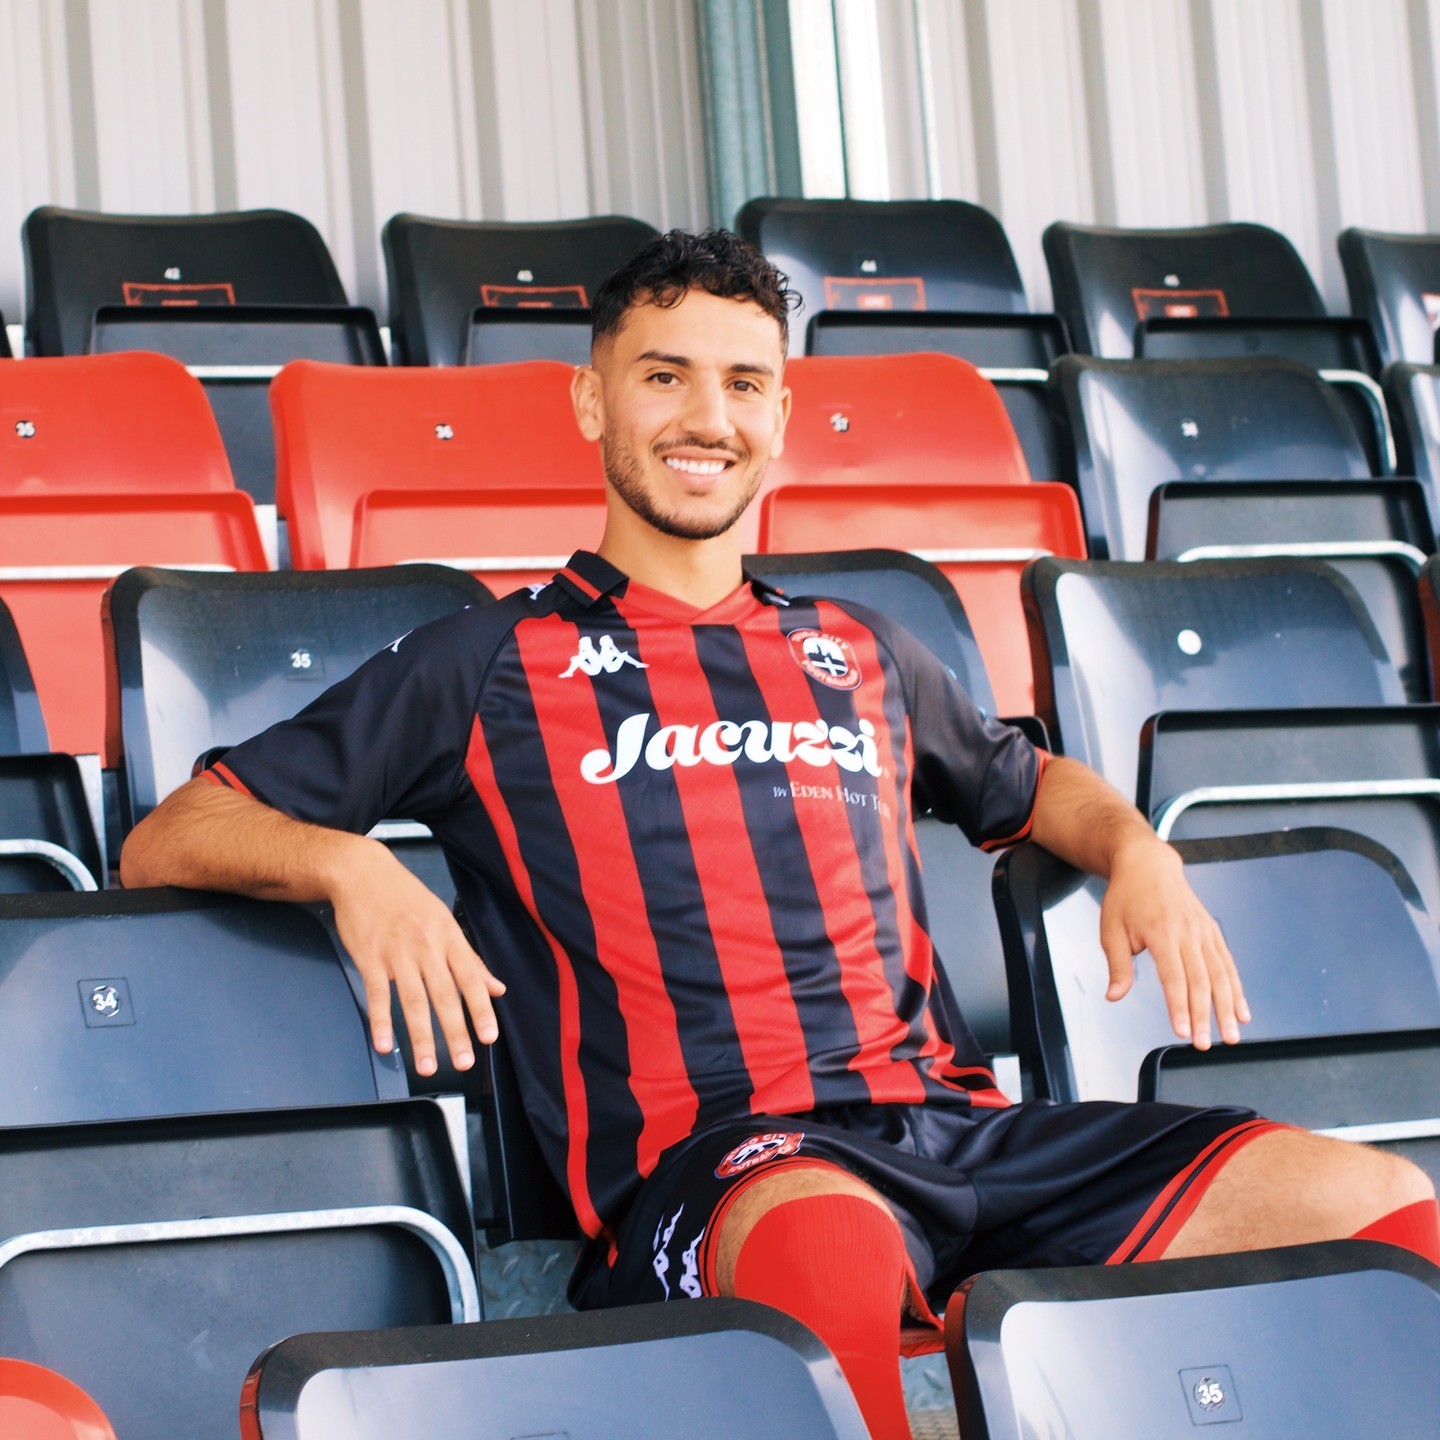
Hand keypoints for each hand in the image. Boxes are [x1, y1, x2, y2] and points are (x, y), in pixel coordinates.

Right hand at [331, 840, 505, 1075]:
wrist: (362, 873)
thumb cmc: (405, 898)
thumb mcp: (443, 921)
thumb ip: (469, 958)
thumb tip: (497, 987)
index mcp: (448, 937)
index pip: (470, 978)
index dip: (481, 1009)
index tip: (489, 1036)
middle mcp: (426, 946)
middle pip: (444, 995)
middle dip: (456, 1031)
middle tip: (464, 1063)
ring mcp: (397, 953)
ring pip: (413, 1000)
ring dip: (421, 1036)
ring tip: (428, 1066)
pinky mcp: (369, 958)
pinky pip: (377, 994)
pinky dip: (380, 1021)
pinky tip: (384, 1044)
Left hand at [1099, 838, 1250, 1049]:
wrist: (1148, 865)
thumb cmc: (1126, 898)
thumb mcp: (1111, 930)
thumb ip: (1117, 966)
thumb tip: (1114, 996)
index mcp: (1161, 932)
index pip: (1173, 977)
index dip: (1179, 1006)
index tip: (1182, 1032)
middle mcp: (1188, 933)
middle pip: (1201, 981)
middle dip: (1205, 1016)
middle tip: (1205, 1044)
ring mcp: (1204, 932)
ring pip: (1221, 975)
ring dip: (1227, 1008)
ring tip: (1231, 1036)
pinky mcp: (1212, 932)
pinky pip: (1228, 964)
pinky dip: (1237, 989)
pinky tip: (1241, 1011)